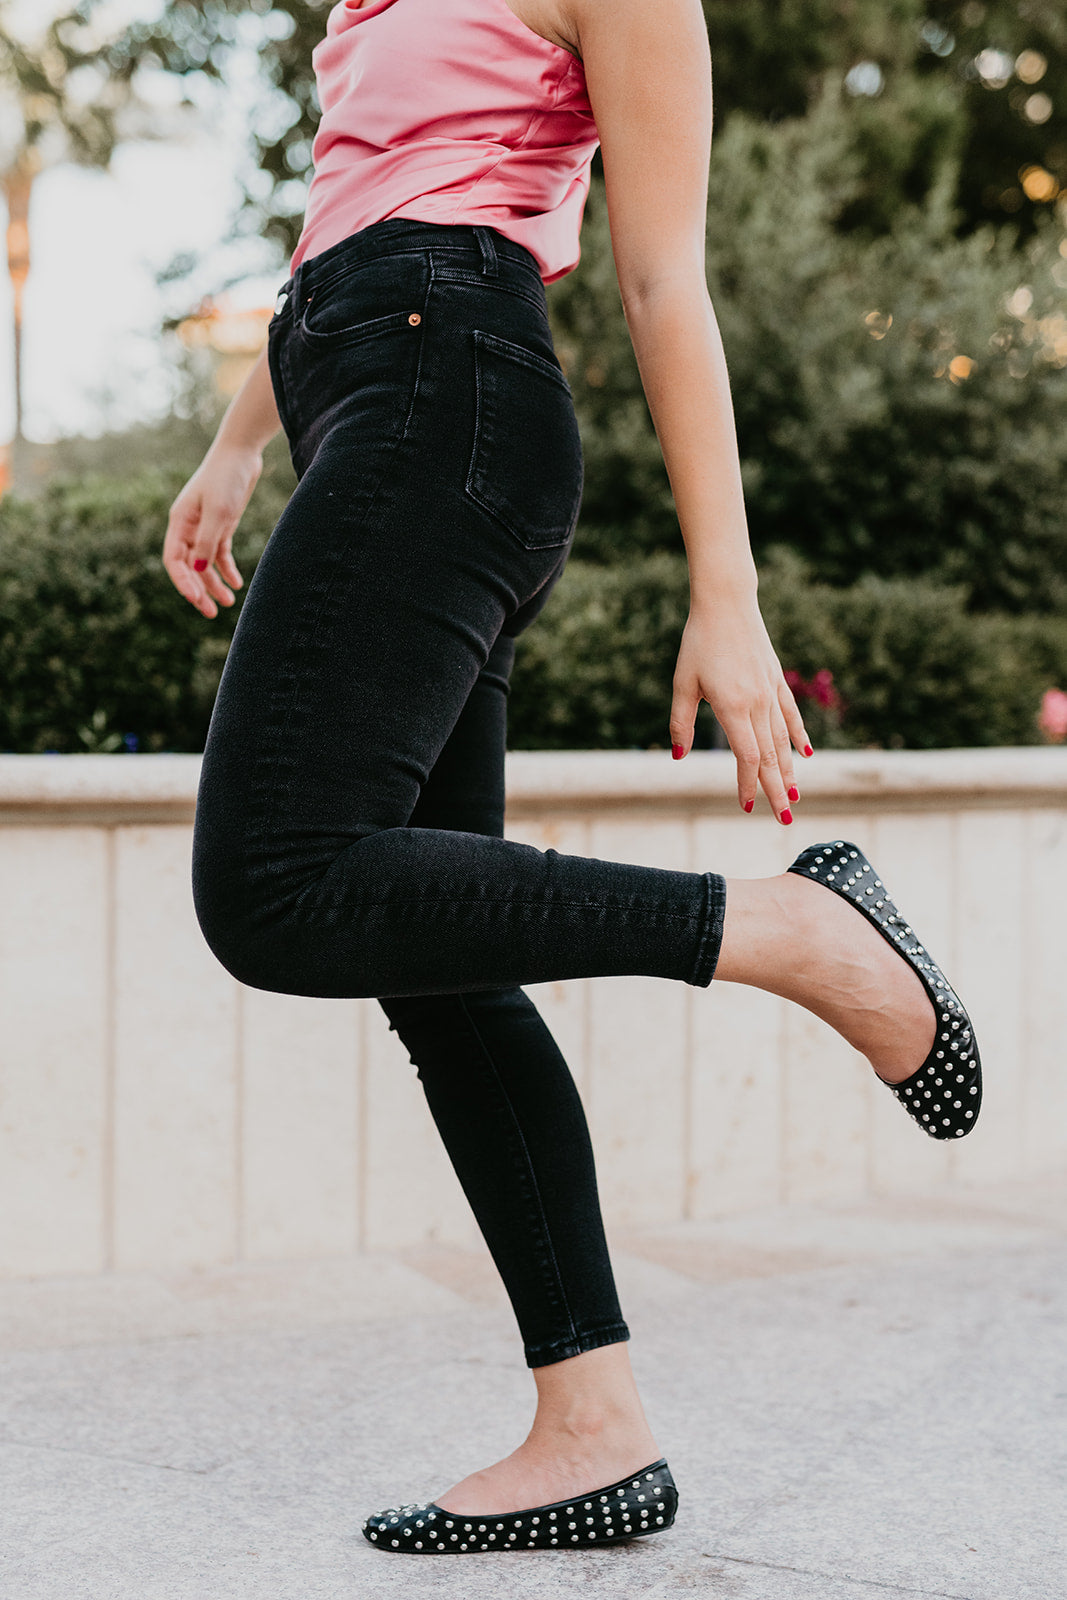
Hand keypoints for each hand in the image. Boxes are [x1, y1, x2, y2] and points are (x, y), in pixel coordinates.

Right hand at [163, 445, 260, 618]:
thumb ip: (207, 542)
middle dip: (198, 591)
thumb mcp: (218, 511)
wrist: (242, 453)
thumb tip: (198, 571)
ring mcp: (205, 527)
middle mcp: (188, 527)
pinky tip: (236, 583)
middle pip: (188, 567)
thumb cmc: (226, 478)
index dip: (183, 582)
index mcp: (179, 522)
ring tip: (228, 604)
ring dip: (214, 584)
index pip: (174, 561)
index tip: (196, 599)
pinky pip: (220, 554)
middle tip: (211, 613)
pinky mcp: (222, 525)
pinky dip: (227, 569)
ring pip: (205, 564)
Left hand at [669, 593, 811, 821]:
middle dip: (777, 790)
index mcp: (732, 707)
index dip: (748, 784)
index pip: (747, 757)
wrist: (726, 603)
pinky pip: (790, 714)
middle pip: (771, 756)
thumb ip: (681, 722)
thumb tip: (679, 756)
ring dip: (790, 771)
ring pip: (783, 740)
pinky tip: (806, 754)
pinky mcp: (776, 680)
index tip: (747, 806)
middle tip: (785, 820)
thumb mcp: (682, 683)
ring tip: (795, 796)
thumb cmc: (698, 643)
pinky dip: (798, 736)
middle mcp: (757, 703)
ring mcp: (770, 691)